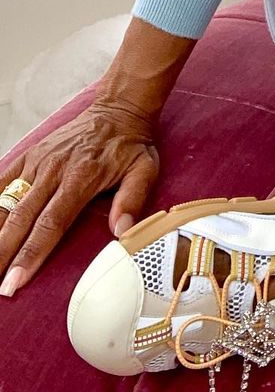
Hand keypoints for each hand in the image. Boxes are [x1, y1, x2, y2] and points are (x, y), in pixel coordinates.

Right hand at [0, 100, 159, 296]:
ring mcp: (38, 161)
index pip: (51, 223)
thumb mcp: (144, 169)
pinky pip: (2, 180)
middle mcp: (54, 169)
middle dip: (3, 254)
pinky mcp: (29, 154)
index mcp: (81, 177)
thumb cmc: (130, 145)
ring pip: (5, 202)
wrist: (117, 109)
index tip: (14, 282)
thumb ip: (133, 199)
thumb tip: (122, 232)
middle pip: (21, 219)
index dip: (30, 255)